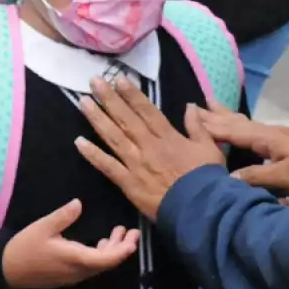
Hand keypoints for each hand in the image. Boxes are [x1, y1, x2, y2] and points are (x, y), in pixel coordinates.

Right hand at [1, 199, 140, 288]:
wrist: (7, 271)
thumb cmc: (25, 248)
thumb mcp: (42, 227)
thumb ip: (63, 216)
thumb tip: (79, 203)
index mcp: (75, 258)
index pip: (107, 259)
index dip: (123, 250)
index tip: (133, 238)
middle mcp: (78, 271)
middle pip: (107, 263)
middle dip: (122, 248)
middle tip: (132, 232)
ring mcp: (74, 275)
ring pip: (100, 265)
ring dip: (112, 251)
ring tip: (118, 232)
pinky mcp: (68, 275)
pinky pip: (91, 267)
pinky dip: (101, 255)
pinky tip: (100, 243)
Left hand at [75, 77, 224, 220]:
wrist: (200, 209)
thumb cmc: (207, 179)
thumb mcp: (209, 148)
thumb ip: (197, 126)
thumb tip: (190, 105)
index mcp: (168, 137)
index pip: (146, 111)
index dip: (132, 94)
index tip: (119, 79)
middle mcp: (148, 146)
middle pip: (126, 119)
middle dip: (109, 99)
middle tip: (94, 81)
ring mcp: (136, 164)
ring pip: (113, 137)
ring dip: (97, 119)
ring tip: (83, 102)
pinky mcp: (129, 183)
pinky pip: (108, 166)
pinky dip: (93, 155)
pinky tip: (79, 142)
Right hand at [196, 107, 288, 196]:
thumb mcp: (283, 178)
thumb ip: (256, 176)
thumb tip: (228, 177)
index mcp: (266, 137)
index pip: (233, 131)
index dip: (212, 127)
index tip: (191, 119)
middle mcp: (268, 132)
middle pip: (236, 121)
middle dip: (215, 115)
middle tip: (193, 105)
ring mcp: (274, 135)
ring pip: (243, 122)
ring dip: (224, 115)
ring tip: (209, 104)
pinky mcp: (278, 141)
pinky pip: (249, 128)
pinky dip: (236, 123)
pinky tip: (234, 124)